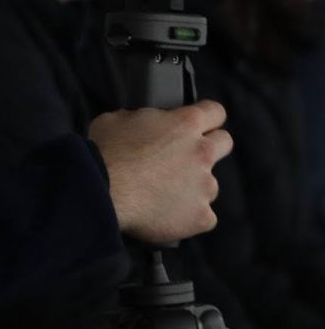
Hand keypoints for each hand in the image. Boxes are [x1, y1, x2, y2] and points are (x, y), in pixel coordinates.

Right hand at [89, 100, 231, 243]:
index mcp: (184, 125)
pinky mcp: (202, 216)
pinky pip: (202, 215)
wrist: (103, 192)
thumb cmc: (105, 152)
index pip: (214, 111)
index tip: (199, 122)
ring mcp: (205, 187)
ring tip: (162, 193)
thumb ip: (140, 120)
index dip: (206, 115)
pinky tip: (164, 214)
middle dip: (210, 146)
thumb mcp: (117, 119)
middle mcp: (202, 153)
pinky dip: (186, 215)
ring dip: (192, 186)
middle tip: (184, 155)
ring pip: (208, 184)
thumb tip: (141, 125)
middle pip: (225, 142)